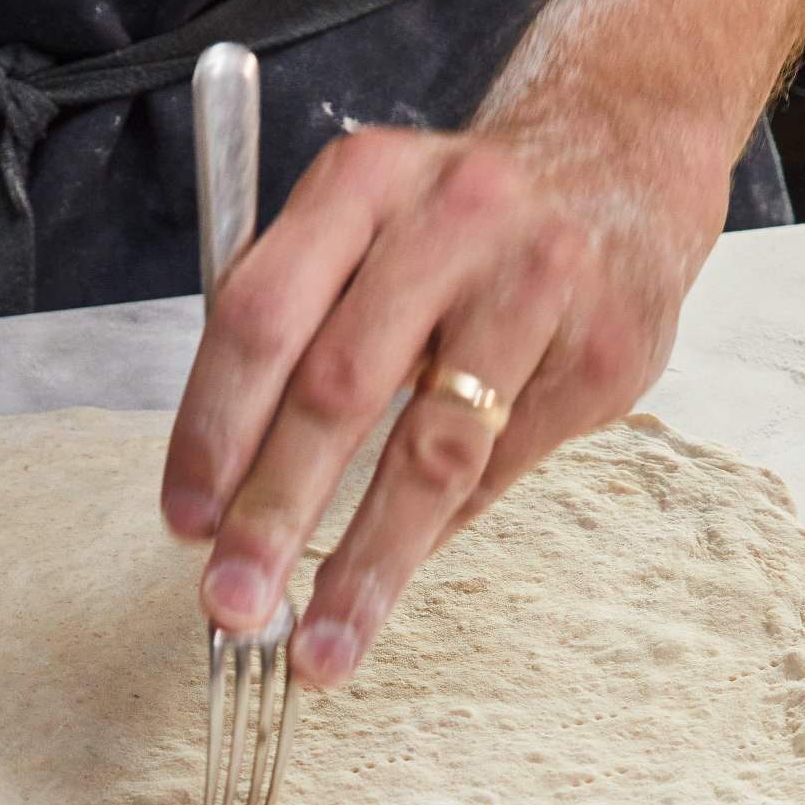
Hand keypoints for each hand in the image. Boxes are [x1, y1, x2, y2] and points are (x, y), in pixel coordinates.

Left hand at [161, 122, 728, 687]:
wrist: (619, 158)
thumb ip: (294, 321)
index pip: (261, 316)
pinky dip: (440, 529)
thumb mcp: (365, 218)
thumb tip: (228, 490)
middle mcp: (454, 221)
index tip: (185, 521)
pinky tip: (400, 566)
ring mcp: (540, 286)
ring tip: (321, 647)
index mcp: (364, 182)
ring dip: (367, 564)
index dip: (213, 428)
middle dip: (275, 513)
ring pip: (433, 451)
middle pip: (340, 387)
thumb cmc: (456, 217)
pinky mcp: (604, 353)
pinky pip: (500, 470)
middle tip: (232, 603)